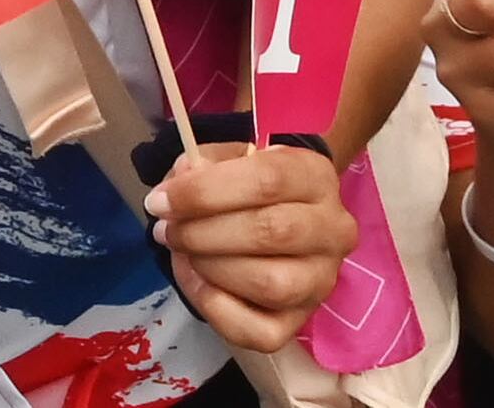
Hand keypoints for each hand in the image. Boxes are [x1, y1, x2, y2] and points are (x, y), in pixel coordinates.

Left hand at [151, 142, 355, 351]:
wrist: (281, 216)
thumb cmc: (246, 185)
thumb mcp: (225, 160)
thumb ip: (198, 169)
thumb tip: (171, 194)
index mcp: (315, 177)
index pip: (267, 181)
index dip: (204, 193)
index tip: (160, 201)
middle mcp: (333, 230)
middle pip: (271, 233)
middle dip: (202, 232)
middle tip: (167, 230)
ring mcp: (323, 280)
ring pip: (271, 284)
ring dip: (211, 269)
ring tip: (184, 253)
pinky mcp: (303, 320)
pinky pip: (262, 332)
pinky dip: (216, 309)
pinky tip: (198, 282)